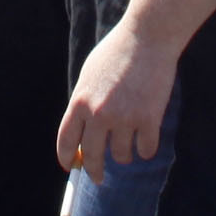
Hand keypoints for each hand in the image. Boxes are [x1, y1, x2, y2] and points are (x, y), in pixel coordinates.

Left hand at [57, 23, 177, 181]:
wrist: (147, 37)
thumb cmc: (117, 52)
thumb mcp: (90, 74)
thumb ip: (84, 102)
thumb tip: (81, 133)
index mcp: (80, 101)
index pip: (66, 140)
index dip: (66, 158)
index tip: (70, 167)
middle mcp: (99, 113)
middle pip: (93, 156)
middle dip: (95, 171)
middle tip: (99, 178)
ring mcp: (124, 117)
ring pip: (121, 155)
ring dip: (124, 155)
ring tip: (128, 146)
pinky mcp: (148, 118)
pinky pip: (146, 149)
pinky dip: (146, 148)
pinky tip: (147, 141)